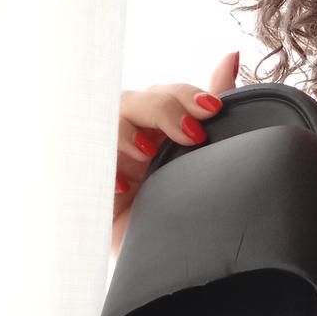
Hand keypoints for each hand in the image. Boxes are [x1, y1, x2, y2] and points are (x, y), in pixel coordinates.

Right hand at [112, 51, 239, 256]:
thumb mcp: (206, 153)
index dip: (185, 96)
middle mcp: (134, 136)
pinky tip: (122, 186)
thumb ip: (217, 102)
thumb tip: (231, 55)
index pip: (166, 95)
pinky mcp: (92, 184)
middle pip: (136, 101)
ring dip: (127, 134)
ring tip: (149, 155)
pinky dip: (104, 170)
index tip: (212, 110)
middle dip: (164, 110)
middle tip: (192, 135)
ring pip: (107, 124)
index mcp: (161, 126)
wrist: (174, 260)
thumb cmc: (185, 203)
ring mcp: (111, 158)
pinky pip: (85, 161)